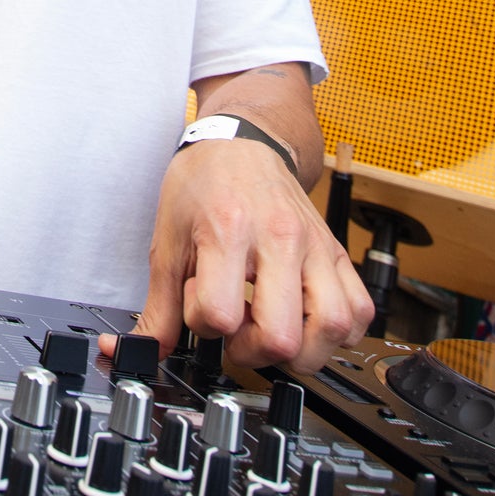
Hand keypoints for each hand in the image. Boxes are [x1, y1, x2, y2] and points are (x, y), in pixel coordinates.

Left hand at [97, 140, 373, 371]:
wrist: (241, 143)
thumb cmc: (203, 184)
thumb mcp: (166, 241)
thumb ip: (157, 306)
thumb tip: (135, 350)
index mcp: (229, 231)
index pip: (221, 315)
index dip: (204, 325)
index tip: (199, 306)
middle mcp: (280, 238)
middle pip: (282, 336)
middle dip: (253, 351)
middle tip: (239, 329)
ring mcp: (316, 246)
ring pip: (333, 328)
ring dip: (302, 349)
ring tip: (274, 327)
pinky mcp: (337, 252)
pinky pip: (359, 311)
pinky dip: (338, 332)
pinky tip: (306, 320)